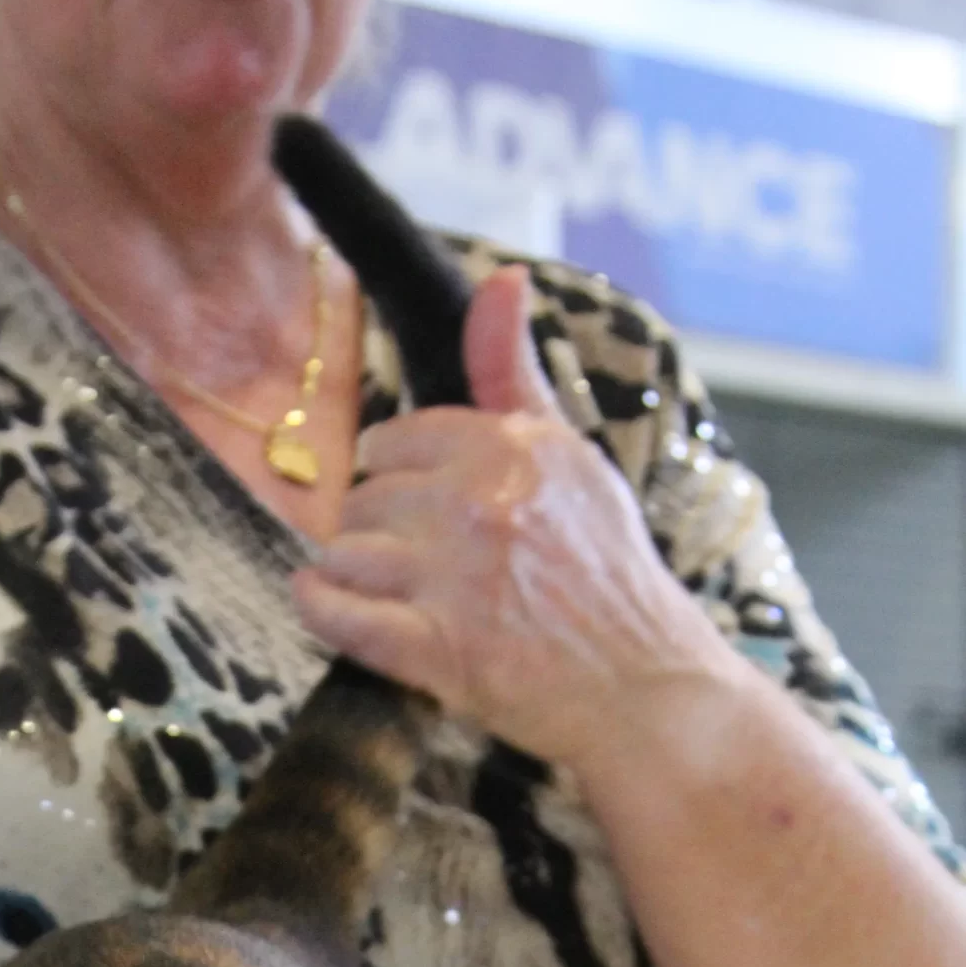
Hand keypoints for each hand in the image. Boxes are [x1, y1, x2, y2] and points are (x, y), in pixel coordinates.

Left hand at [291, 266, 735, 776]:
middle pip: (363, 498)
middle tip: (413, 563)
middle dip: (375, 529)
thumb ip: (516, 374)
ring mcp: (456, 579)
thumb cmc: (608, 576)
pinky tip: (320, 602)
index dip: (395, 474)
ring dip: (350, 574)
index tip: (413, 503)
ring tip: (388, 593)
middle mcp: (481, 504)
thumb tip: (499, 279)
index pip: (398, 439)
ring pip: (342, 553)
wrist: (646, 687)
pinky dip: (318, 608)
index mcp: (515, 449)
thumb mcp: (574, 458)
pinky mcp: (437, 650)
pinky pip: (336, 614)